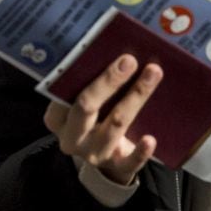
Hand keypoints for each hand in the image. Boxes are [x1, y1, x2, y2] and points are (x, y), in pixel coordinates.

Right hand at [43, 54, 163, 185]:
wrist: (103, 160)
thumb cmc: (92, 117)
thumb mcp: (79, 101)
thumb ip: (85, 81)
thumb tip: (107, 43)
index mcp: (57, 118)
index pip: (65, 94)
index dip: (82, 72)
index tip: (101, 50)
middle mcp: (72, 137)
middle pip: (87, 106)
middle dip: (109, 81)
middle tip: (130, 60)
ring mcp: (94, 153)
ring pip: (115, 124)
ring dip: (135, 97)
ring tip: (152, 73)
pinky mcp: (116, 167)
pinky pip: (129, 162)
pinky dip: (140, 151)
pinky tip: (150, 139)